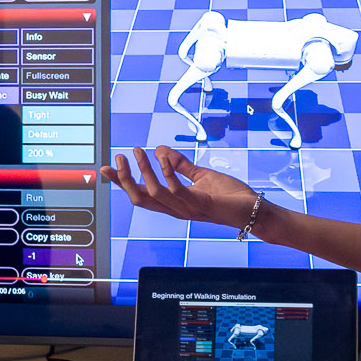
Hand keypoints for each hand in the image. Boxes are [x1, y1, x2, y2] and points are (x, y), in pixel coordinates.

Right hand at [103, 146, 261, 231]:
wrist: (254, 211)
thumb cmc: (230, 196)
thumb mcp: (202, 175)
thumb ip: (181, 165)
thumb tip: (160, 150)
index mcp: (173, 203)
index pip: (140, 194)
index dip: (121, 182)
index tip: (105, 168)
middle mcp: (175, 209)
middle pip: (139, 199)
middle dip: (124, 179)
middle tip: (118, 158)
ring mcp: (187, 209)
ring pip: (153, 194)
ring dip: (143, 172)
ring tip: (137, 152)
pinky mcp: (200, 204)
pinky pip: (176, 189)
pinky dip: (167, 172)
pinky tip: (162, 157)